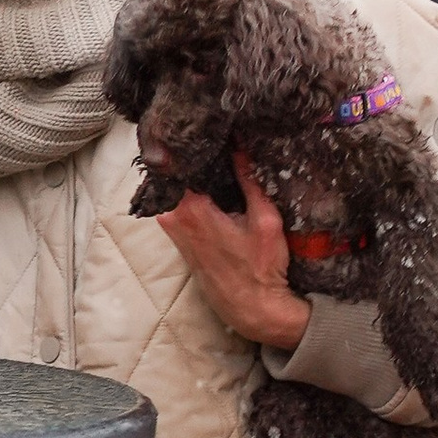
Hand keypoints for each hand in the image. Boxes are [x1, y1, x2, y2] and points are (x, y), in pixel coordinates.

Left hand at [156, 159, 310, 352]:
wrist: (251, 308)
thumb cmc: (260, 269)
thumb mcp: (265, 220)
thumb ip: (250, 181)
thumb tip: (240, 147)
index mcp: (190, 209)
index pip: (181, 162)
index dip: (196, 144)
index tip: (211, 129)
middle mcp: (173, 217)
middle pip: (177, 173)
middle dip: (195, 158)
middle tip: (218, 140)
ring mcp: (172, 229)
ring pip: (177, 189)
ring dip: (195, 176)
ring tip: (219, 159)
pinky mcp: (178, 238)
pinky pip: (179, 204)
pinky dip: (193, 193)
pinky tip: (214, 185)